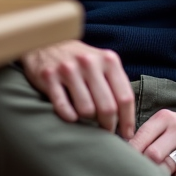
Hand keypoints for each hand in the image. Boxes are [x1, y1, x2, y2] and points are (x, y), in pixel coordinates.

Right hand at [20, 40, 135, 138]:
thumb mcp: (102, 63)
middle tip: (106, 133)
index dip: (128, 120)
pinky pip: (63, 107)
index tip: (127, 134)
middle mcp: (89, 62)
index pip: (125, 97)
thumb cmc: (80, 59)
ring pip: (86, 110)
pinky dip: (69, 117)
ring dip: (88, 122)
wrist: (47, 41)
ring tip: (87, 121)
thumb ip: (115, 84)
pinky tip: (71, 117)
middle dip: (108, 126)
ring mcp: (68, 69)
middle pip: (107, 107)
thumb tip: (128, 119)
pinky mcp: (48, 76)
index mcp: (108, 60)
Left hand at [129, 109, 175, 175]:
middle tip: (139, 175)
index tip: (123, 163)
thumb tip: (122, 152)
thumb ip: (146, 135)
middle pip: (152, 154)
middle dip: (144, 167)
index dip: (130, 153)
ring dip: (159, 175)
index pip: (141, 137)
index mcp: (165, 118)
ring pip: (167, 166)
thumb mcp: (165, 124)